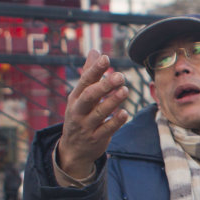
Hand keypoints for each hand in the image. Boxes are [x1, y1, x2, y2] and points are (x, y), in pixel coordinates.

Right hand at [57, 50, 128, 177]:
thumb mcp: (81, 96)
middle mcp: (78, 110)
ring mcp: (86, 126)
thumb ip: (90, 75)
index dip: (95, 69)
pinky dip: (115, 121)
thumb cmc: (81, 116)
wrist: (74, 149)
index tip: (106, 58)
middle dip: (104, 86)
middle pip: (90, 96)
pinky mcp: (96, 139)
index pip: (85, 81)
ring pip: (99, 113)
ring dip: (113, 101)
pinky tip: (125, 113)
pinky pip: (107, 130)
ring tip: (125, 90)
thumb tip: (96, 51)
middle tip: (120, 76)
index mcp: (75, 97)